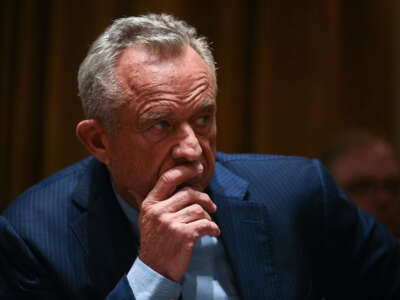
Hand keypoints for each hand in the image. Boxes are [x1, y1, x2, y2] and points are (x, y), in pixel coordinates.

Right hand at [137, 161, 219, 281]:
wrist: (154, 270)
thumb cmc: (156, 243)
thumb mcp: (150, 219)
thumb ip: (162, 202)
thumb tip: (184, 186)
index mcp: (150, 204)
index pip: (168, 179)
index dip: (185, 170)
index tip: (198, 168)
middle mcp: (158, 211)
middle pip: (188, 193)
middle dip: (204, 198)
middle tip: (212, 205)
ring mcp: (170, 223)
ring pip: (199, 209)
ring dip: (208, 216)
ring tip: (208, 223)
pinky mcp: (183, 235)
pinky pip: (205, 224)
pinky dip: (213, 228)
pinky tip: (214, 232)